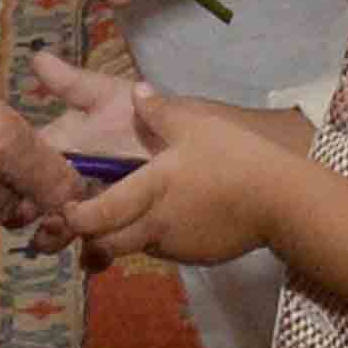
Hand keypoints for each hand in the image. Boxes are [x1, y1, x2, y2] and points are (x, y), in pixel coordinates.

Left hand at [61, 83, 330, 274]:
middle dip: (90, 238)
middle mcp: (155, 224)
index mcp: (149, 190)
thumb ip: (159, 111)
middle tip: (84, 219)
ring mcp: (176, 244)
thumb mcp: (196, 123)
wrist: (282, 200)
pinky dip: (156, 237)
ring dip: (123, 237)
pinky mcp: (196, 255)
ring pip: (134, 248)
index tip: (65, 209)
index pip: (97, 216)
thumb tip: (136, 92)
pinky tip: (170, 216)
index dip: (74, 218)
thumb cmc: (235, 157)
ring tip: (125, 215)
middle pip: (106, 245)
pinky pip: (164, 248)